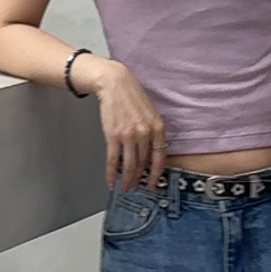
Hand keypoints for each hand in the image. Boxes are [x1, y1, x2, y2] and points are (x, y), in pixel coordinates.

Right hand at [93, 60, 167, 191]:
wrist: (115, 83)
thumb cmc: (132, 96)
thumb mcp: (150, 113)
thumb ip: (152, 132)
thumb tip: (150, 151)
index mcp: (157, 128)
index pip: (159, 157)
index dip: (155, 174)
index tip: (152, 184)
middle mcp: (145, 133)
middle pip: (143, 163)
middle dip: (138, 178)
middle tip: (134, 187)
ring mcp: (129, 136)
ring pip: (129, 165)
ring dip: (126, 180)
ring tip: (124, 187)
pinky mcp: (113, 136)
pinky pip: (113, 160)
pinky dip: (111, 173)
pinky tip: (111, 181)